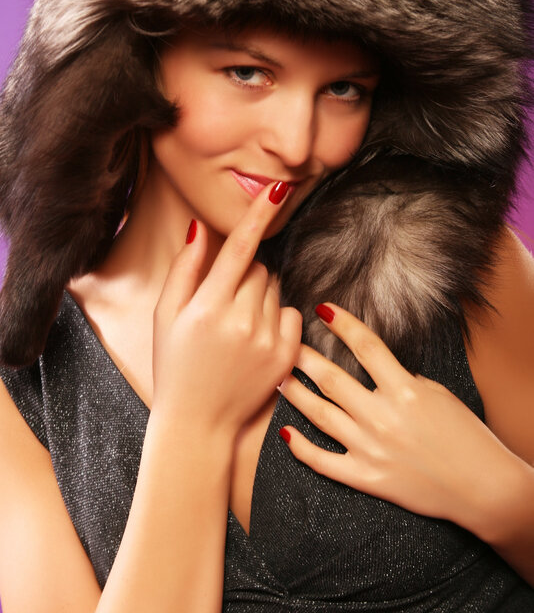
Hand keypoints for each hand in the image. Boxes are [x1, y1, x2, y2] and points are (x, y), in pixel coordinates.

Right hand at [151, 183, 301, 438]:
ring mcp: (267, 340)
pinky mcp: (286, 356)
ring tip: (236, 324)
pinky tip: (255, 336)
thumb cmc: (174, 365)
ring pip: (275, 289)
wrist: (197, 423)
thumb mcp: (165, 316)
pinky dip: (277, 317)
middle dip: (245, 274)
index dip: (259, 215)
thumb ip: (185, 270)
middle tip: (224, 300)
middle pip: (259, 268)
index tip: (277, 189)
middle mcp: (241, 321)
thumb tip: (202, 229)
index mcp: (207, 307)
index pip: (240, 248)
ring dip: (260, 294)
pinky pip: (291, 314)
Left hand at [278, 303, 524, 536]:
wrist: (481, 486)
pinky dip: (301, 448)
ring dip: (295, 394)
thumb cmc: (463, 435)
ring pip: (320, 416)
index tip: (322, 309)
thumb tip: (371, 368)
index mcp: (404, 391)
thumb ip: (399, 379)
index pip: (366, 347)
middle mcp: (382, 418)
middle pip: (332, 380)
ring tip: (278, 378)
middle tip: (284, 343)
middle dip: (304, 357)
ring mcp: (370, 449)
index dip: (343, 324)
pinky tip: (284, 433)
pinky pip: (323, 462)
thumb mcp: (435, 393)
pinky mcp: (366, 477)